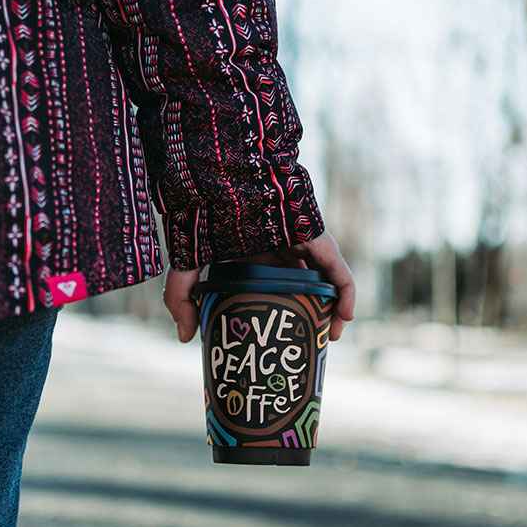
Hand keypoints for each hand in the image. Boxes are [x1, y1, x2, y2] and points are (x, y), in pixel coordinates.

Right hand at [163, 230, 355, 343]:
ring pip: (323, 282)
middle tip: (305, 343)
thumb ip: (181, 299)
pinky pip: (339, 270)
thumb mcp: (187, 264)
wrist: (225, 184)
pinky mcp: (319, 241)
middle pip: (300, 288)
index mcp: (253, 257)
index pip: (269, 289)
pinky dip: (346, 293)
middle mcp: (280, 252)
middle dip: (306, 315)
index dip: (273, 314)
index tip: (271, 341)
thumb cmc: (204, 217)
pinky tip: (345, 317)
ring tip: (329, 338)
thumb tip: (185, 338)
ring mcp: (302, 246)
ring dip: (330, 309)